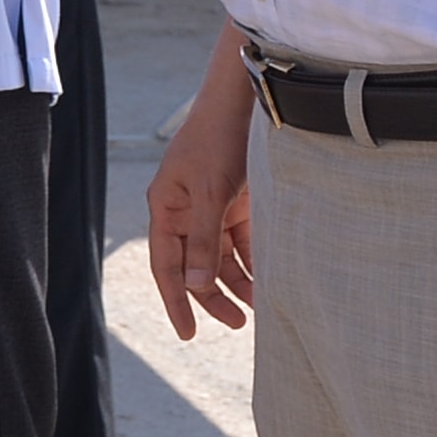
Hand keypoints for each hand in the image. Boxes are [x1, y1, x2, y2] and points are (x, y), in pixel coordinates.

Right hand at [148, 81, 256, 336]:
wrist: (243, 102)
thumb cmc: (218, 141)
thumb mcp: (210, 192)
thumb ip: (204, 240)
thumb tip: (197, 284)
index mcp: (167, 208)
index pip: (167, 266)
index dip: (176, 301)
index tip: (188, 334)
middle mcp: (185, 212)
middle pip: (195, 266)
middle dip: (213, 297)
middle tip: (238, 324)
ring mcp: (212, 208)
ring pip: (222, 258)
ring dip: (239, 282)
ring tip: (262, 303)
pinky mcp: (237, 203)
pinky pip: (243, 242)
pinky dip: (254, 261)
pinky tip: (269, 278)